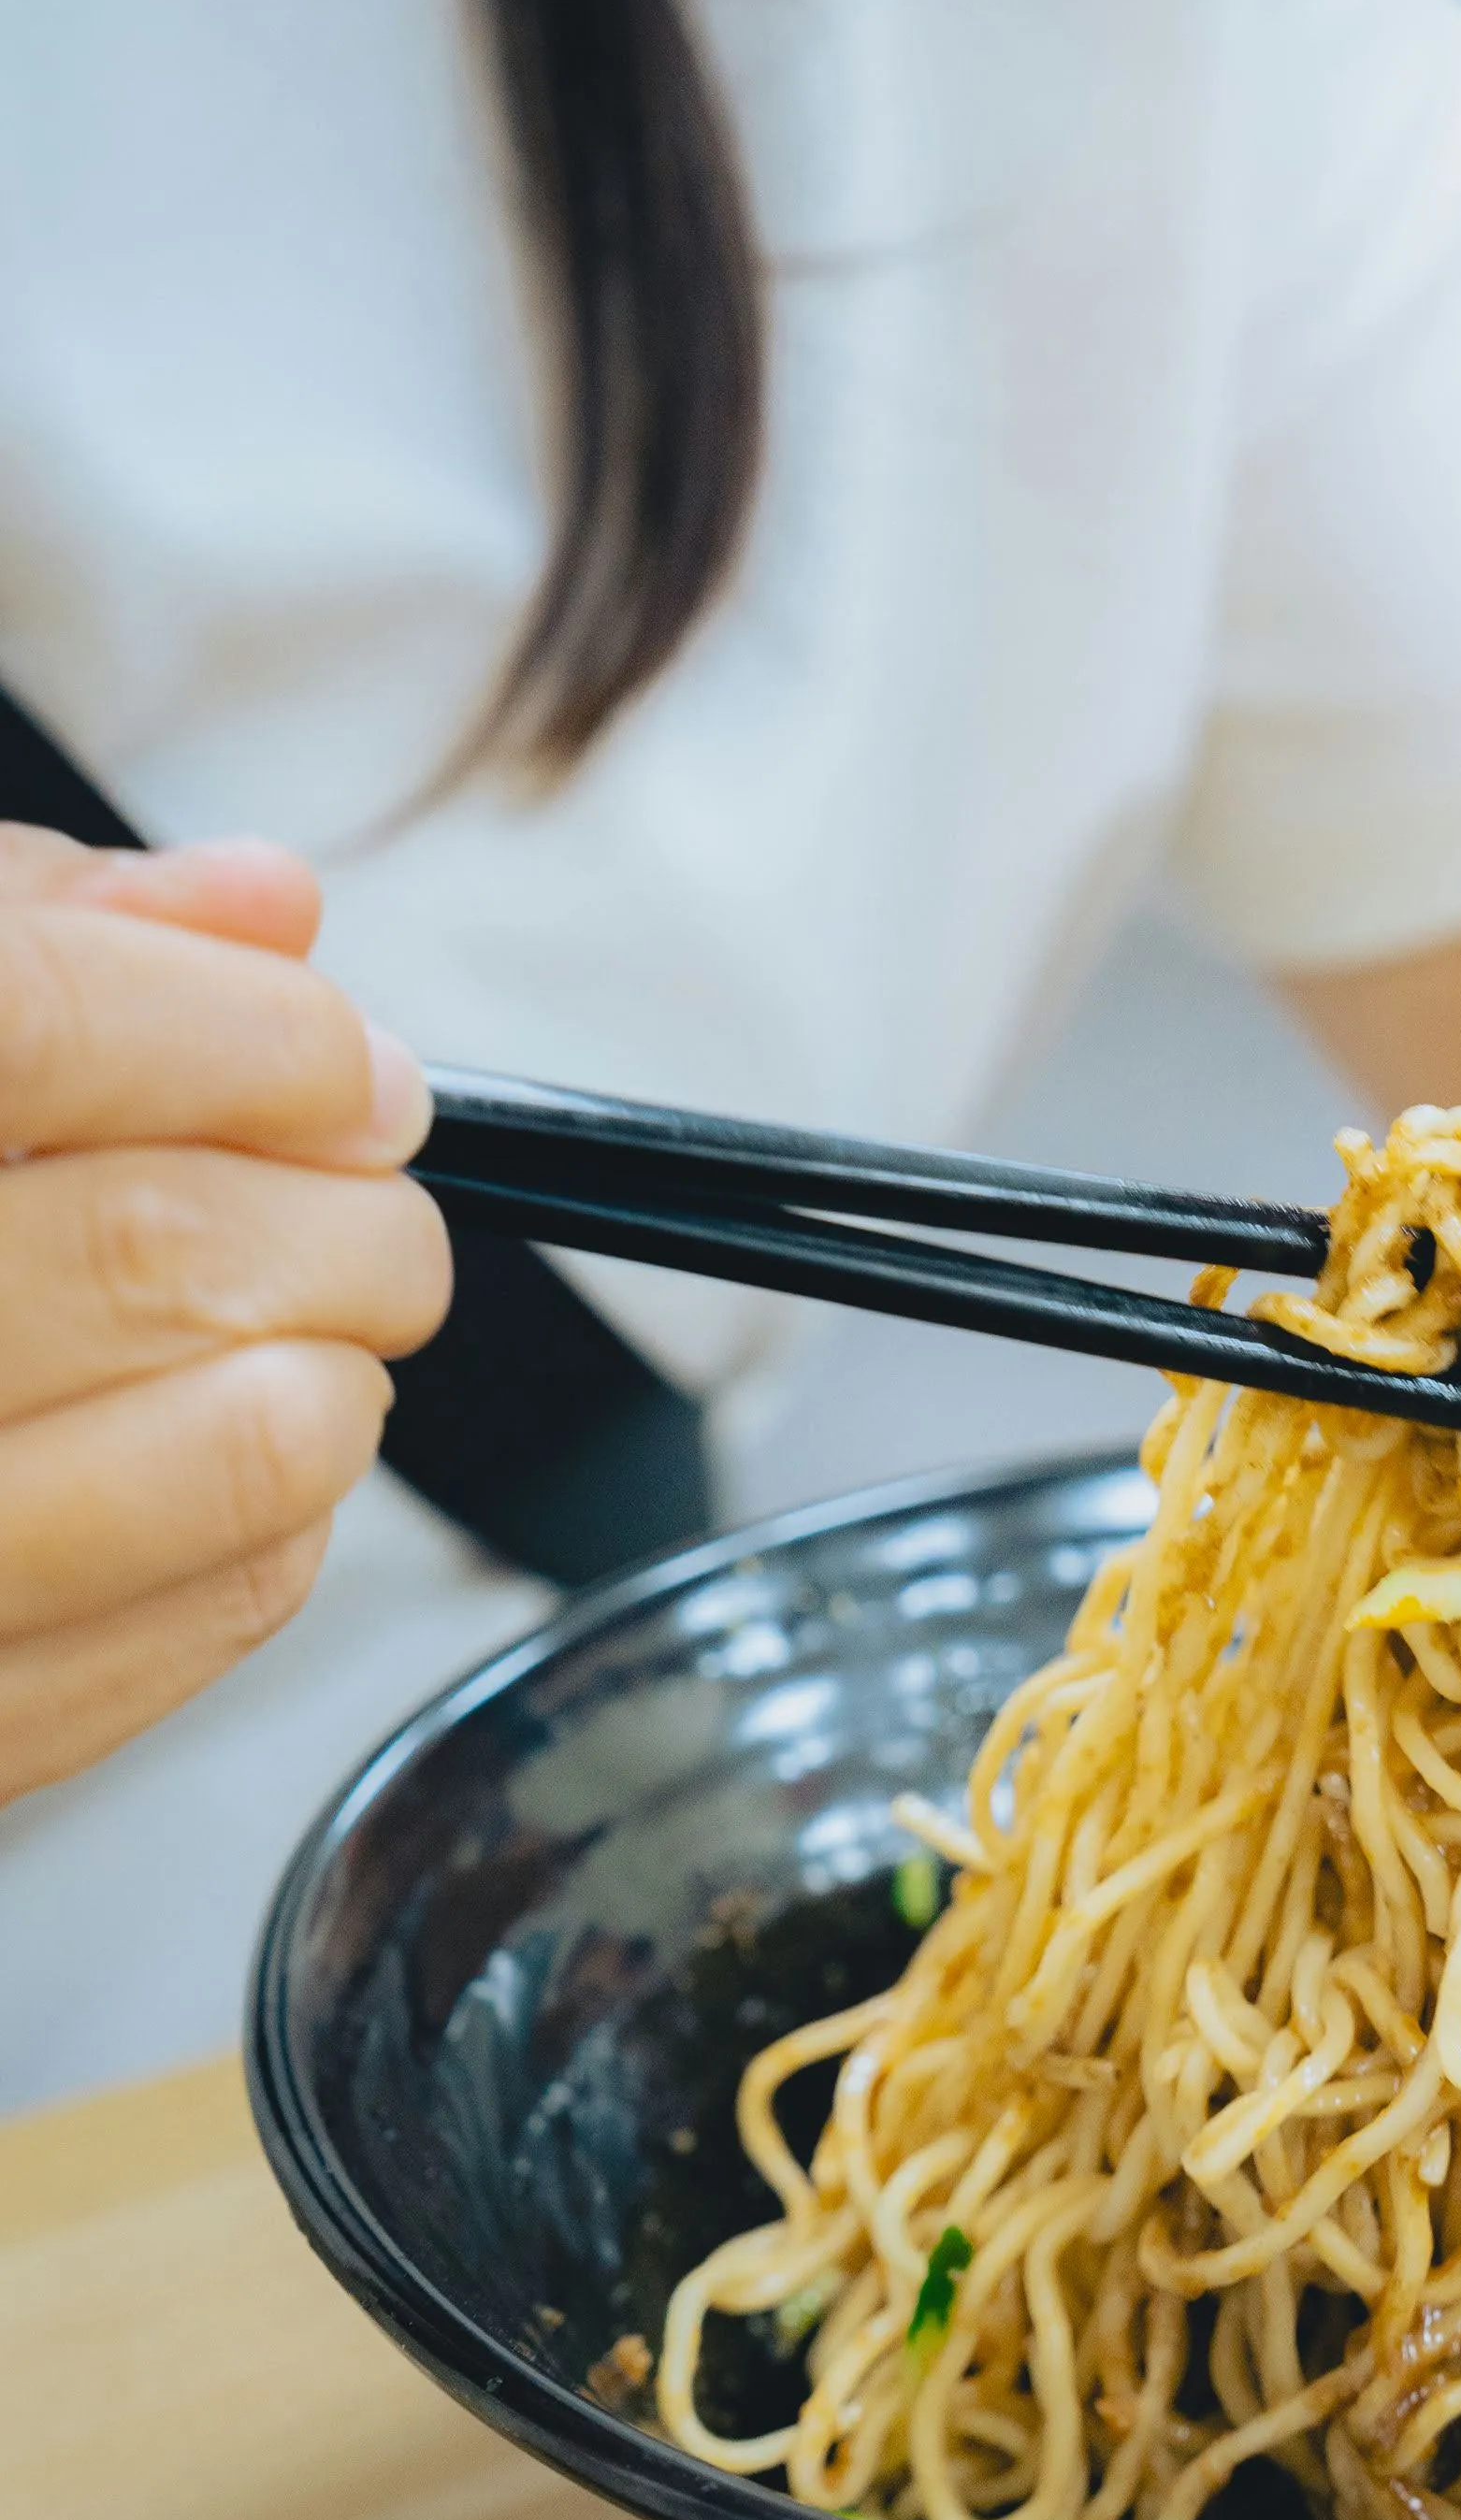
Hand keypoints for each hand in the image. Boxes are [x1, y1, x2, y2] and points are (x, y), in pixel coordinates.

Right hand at [0, 828, 450, 1806]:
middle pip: (160, 1248)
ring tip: (312, 1319)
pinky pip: (206, 1612)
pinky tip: (217, 1443)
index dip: (242, 1030)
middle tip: (368, 1194)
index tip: (343, 1057)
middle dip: (345, 1208)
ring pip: (238, 1447)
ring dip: (338, 1360)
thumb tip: (256, 908)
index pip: (34, 1029)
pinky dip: (275, 1513)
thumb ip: (31, 937)